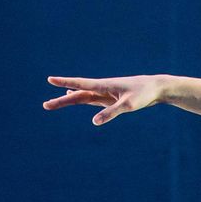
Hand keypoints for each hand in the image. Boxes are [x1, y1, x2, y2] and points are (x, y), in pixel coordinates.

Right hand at [42, 73, 163, 125]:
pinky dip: (80, 98)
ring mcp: (104, 93)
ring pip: (82, 97)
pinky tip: (72, 96)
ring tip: (51, 104)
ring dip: (67, 100)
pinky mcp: (109, 98)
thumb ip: (111, 113)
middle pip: (77, 95)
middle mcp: (101, 88)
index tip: (50, 79)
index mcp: (103, 86)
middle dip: (61, 101)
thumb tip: (94, 122)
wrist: (155, 88)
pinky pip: (90, 99)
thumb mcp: (128, 106)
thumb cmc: (143, 94)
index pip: (80, 85)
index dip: (65, 83)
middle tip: (45, 106)